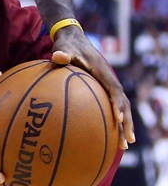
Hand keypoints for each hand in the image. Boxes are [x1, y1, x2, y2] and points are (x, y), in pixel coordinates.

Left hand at [52, 27, 134, 149]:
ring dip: (123, 126)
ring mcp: (106, 85)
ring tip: (124, 145)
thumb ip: (62, 53)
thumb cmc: (67, 44)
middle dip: (126, 123)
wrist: (72, 39)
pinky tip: (106, 136)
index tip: (117, 120)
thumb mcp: (63, 47)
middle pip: (123, 104)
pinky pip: (108, 107)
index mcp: (102, 72)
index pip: (114, 90)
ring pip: (120, 108)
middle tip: (127, 141)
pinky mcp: (101, 89)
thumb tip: (57, 57)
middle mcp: (109, 80)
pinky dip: (111, 121)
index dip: (117, 105)